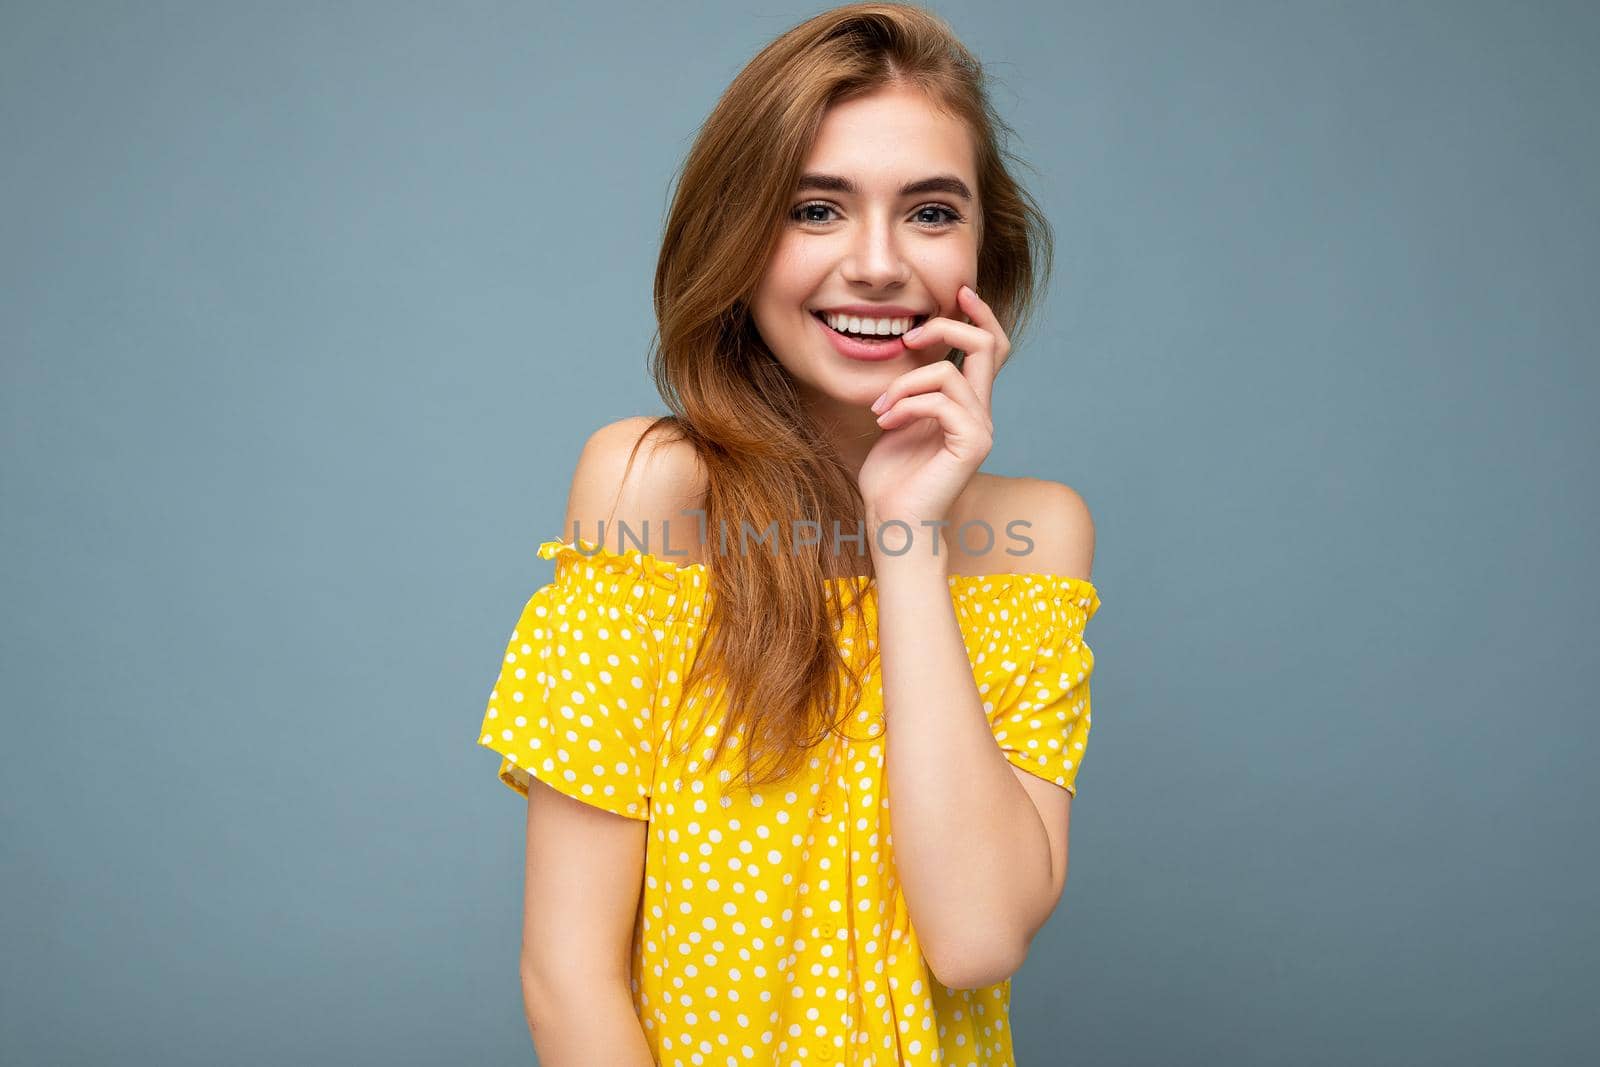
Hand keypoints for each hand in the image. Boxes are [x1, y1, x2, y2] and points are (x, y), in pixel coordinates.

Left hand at [857, 285, 1010, 543]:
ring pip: (949, 373)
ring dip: (905, 383)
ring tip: (880, 410)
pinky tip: (886, 423)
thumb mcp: (897, 418)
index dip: (980, 315)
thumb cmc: (890, 478)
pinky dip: (907, 404)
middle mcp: (982, 414)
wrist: (892, 522)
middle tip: (909, 336)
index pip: (990, 347)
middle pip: (989, 345)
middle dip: (947, 328)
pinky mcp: (972, 446)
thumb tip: (905, 347)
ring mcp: (981, 430)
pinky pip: (941, 402)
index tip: (957, 293)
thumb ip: (910, 387)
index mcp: (967, 405)